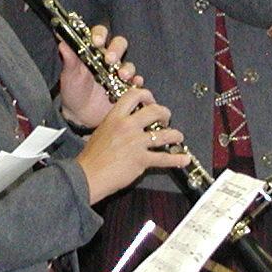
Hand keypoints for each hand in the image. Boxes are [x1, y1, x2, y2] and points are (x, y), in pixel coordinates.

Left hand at [57, 24, 140, 128]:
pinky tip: (134, 84)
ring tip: (122, 76)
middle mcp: (108, 59)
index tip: (96, 41)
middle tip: (110, 59)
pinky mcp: (126, 87)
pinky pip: (136, 82)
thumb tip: (62, 42)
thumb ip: (69, 59)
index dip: (100, 34)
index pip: (100, 34)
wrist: (79, 115)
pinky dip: (137, 82)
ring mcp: (118, 73)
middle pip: (119, 44)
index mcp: (93, 51)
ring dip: (127, 68)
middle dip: (117, 49)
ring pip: (128, 64)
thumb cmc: (73, 90)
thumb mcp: (69, 75)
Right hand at [74, 87, 188, 204]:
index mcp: (115, 117)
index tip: (151, 101)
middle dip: (165, 113)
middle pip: (154, 110)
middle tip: (166, 118)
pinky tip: (183, 159)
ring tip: (178, 137)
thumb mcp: (101, 131)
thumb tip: (130, 120)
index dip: (147, 95)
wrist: (87, 176)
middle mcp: (127, 126)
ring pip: (164, 134)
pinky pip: (164, 158)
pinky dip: (176, 159)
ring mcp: (136, 143)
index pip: (134, 95)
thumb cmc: (92, 157)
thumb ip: (116, 123)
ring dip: (175, 135)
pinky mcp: (141, 160)